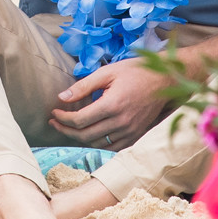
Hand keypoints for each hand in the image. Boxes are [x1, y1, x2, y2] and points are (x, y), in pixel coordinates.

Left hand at [49, 58, 170, 149]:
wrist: (163, 80)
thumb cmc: (134, 72)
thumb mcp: (106, 72)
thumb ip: (83, 86)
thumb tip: (61, 97)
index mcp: (112, 105)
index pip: (80, 120)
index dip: (63, 118)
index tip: (54, 112)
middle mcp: (121, 122)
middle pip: (85, 135)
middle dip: (65, 130)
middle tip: (54, 122)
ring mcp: (130, 132)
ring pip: (97, 143)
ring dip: (79, 138)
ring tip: (68, 127)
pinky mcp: (136, 136)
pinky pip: (111, 147)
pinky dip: (97, 142)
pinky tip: (88, 133)